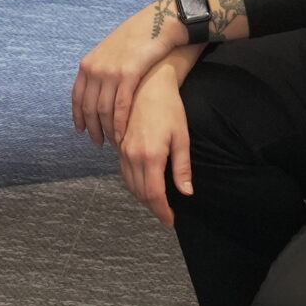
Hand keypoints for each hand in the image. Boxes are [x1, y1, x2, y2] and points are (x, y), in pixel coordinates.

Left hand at [73, 0, 183, 145]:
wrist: (155, 24)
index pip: (77, 96)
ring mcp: (110, 72)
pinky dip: (120, 123)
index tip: (81, 131)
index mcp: (88, 64)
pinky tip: (123, 134)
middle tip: (98, 143)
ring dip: (106, 129)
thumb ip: (101, 69)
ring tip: (112, 142)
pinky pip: (120, 105)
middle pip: (89, 107)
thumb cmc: (135, 39)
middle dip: (92, 128)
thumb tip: (97, 88)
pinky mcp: (127, 75)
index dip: (78, 116)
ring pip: (103, 110)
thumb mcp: (110, 52)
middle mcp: (95, 69)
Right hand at [116, 61, 197, 226]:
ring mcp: (123, 150)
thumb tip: (186, 193)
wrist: (148, 84)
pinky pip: (123, 172)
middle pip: (140, 192)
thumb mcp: (181, 138)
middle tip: (166, 214)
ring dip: (142, 197)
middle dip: (153, 207)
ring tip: (156, 203)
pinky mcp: (119, 144)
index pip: (154, 194)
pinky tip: (142, 184)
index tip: (170, 220)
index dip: (162, 211)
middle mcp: (132, 155)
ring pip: (129, 184)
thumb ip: (182, 168)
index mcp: (151, 156)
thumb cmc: (169, 109)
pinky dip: (133, 184)